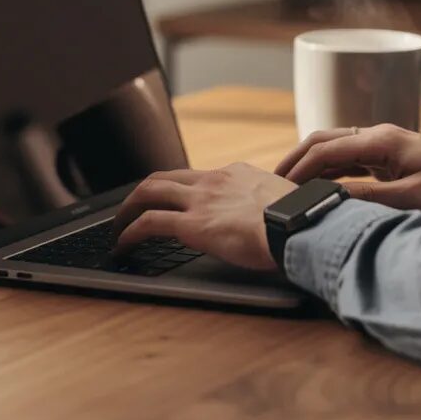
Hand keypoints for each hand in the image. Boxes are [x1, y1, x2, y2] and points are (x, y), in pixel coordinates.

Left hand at [112, 163, 296, 270]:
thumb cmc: (301, 220)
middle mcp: (214, 180)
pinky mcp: (191, 224)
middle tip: (133, 208)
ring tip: (119, 227)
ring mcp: (200, 199)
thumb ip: (271, 207)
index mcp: (237, 174)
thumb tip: (278, 221)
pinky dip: (129, 233)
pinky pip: (148, 223)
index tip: (174, 200)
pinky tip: (122, 245)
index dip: (180, 188)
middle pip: (165, 177)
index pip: (198, 176)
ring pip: (149, 192)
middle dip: (144, 192)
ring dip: (128, 209)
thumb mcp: (285, 203)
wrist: (298, 224)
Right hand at [275, 124, 420, 220]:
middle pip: (324, 141)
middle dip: (295, 161)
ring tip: (288, 189)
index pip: (325, 148)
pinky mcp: (392, 159)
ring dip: (311, 167)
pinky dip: (330, 172)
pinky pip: (351, 161)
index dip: (297, 168)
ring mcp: (385, 146)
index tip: (276, 189)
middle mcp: (379, 136)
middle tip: (270, 184)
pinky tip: (320, 189)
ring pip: (335, 150)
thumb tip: (328, 198)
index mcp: (382, 140)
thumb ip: (368, 198)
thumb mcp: (412, 199)